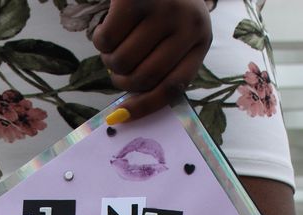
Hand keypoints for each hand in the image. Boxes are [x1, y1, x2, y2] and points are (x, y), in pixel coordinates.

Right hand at [93, 0, 211, 121]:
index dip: (145, 107)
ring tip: (113, 43)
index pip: (173, 87)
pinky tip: (107, 27)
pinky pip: (107, 40)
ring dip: (109, 59)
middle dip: (121, 79)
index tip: (120, 117)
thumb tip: (124, 114)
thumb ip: (162, 66)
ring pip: (122, 62)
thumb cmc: (163, 3)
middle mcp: (188, 24)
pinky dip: (100, 39)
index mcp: (202, 38)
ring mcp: (163, 9)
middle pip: (143, 78)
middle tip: (115, 67)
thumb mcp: (174, 33)